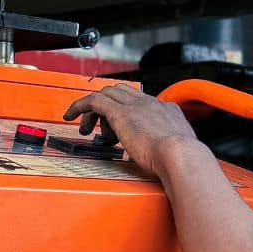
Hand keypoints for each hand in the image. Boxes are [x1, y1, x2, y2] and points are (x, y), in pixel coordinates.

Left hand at [63, 84, 197, 175]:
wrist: (180, 155)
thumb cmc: (181, 159)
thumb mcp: (181, 149)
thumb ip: (173, 146)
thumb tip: (168, 154)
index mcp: (167, 110)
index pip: (143, 102)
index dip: (129, 112)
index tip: (123, 126)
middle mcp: (150, 103)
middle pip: (122, 93)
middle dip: (109, 106)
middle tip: (101, 126)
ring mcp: (135, 106)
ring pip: (107, 94)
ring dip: (94, 110)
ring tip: (86, 129)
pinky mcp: (119, 113)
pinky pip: (93, 101)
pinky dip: (79, 105)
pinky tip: (71, 115)